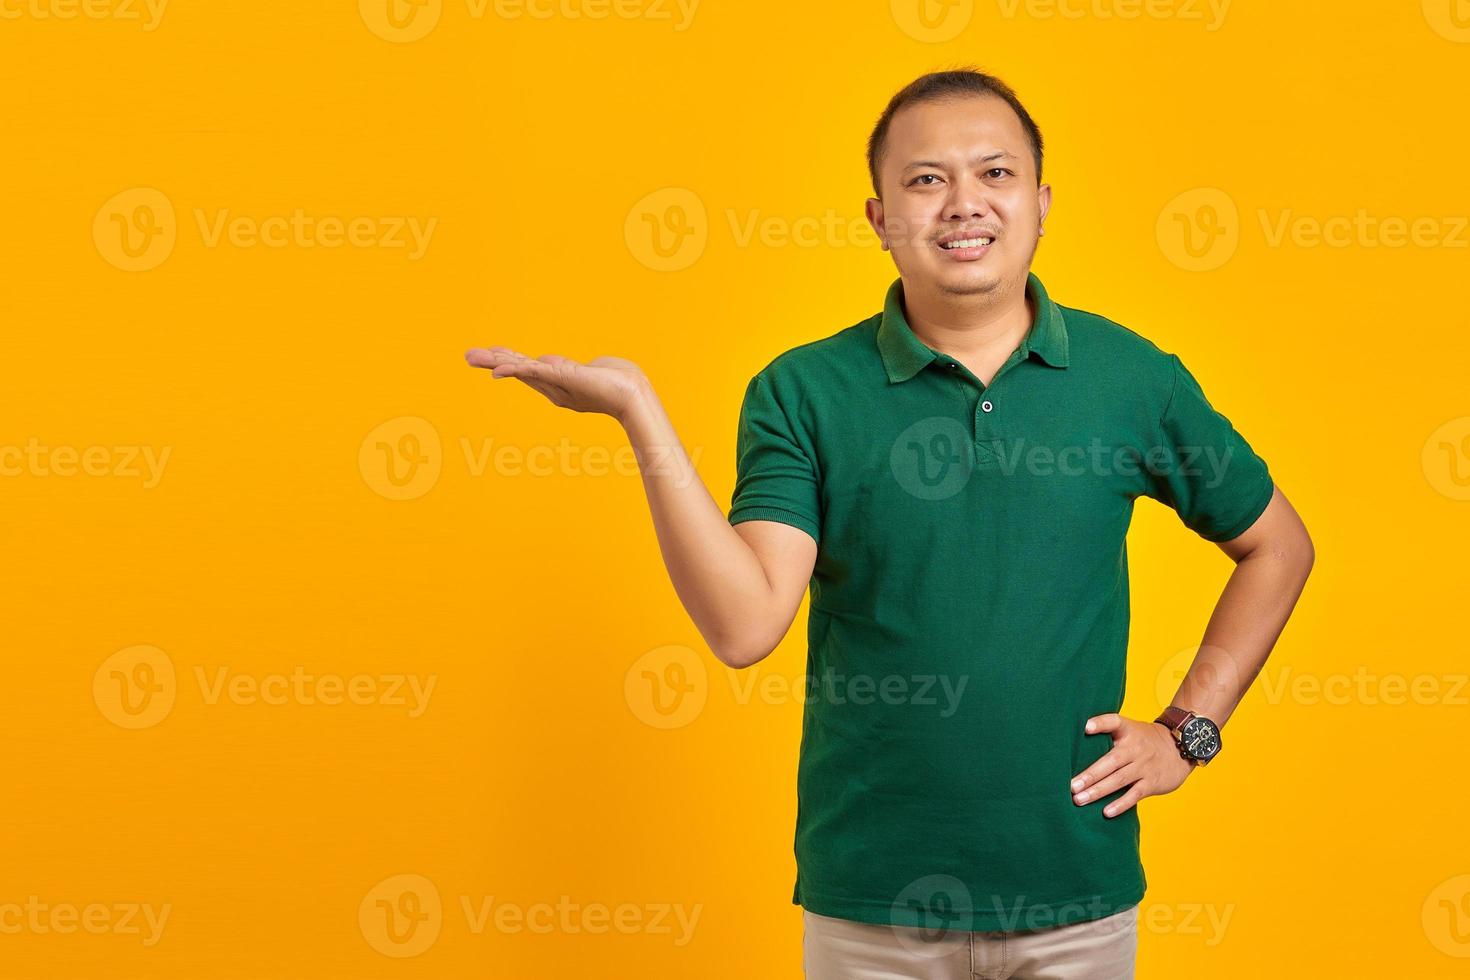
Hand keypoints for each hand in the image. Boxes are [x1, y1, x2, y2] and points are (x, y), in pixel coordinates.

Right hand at [465, 346, 649, 422]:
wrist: (634, 395)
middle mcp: (554, 388)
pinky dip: (516, 370)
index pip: (528, 370)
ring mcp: (557, 385)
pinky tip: (499, 370)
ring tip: (473, 357)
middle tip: (468, 356)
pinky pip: (535, 373)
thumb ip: (567, 368)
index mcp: (558, 384)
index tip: (490, 354)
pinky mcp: (564, 379)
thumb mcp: (588, 370)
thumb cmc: (619, 381)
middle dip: (493, 362)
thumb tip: (547, 360)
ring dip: (496, 363)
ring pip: (521, 371)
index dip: (508, 361)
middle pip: (518, 371)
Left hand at [1069, 713, 1194, 817]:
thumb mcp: (1129, 728)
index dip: (1100, 723)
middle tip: (1071, 786)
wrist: (1180, 747)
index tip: (1085, 728)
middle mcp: (1135, 748)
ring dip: (1098, 791)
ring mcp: (1144, 766)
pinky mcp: (1151, 782)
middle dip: (1090, 775)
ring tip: (1079, 799)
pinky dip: (1121, 804)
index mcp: (1127, 731)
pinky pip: (1134, 794)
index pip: (1114, 722)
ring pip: (1119, 780)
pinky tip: (1106, 812)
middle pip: (1110, 761)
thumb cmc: (1144, 739)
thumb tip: (1077, 735)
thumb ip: (1107, 730)